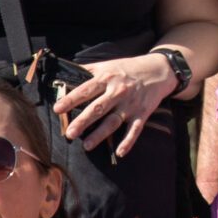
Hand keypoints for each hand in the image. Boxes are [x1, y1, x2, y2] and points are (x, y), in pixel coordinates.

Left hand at [54, 53, 178, 155]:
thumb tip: (62, 75)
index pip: (86, 90)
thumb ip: (87, 70)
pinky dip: (128, 141)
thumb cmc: (128, 68)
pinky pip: (135, 129)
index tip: (57, 109)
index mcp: (108, 78)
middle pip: (99, 107)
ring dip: (100, 134)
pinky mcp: (143, 113)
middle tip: (70, 133)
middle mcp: (119, 91)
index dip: (71, 99)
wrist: (160, 69)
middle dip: (84, 120)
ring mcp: (131, 104)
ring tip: (87, 146)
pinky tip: (120, 153)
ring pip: (114, 121)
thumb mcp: (108, 64)